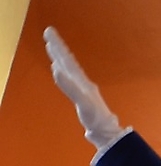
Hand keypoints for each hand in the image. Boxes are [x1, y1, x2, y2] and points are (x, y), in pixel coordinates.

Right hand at [43, 27, 125, 154]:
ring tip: (51, 47)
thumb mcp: (82, 102)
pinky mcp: (82, 98)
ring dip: (60, 57)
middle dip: (58, 47)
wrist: (107, 133)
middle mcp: (83, 82)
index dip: (58, 47)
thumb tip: (55, 69)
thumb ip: (69, 87)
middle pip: (68, 61)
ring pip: (69, 69)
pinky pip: (70, 79)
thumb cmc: (96, 119)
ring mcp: (83, 89)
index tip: (49, 32)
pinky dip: (63, 72)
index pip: (68, 60)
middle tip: (48, 32)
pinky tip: (60, 71)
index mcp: (82, 81)